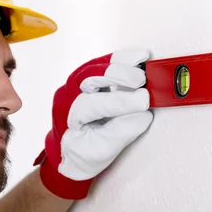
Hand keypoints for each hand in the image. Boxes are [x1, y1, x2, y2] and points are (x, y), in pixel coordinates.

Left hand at [34, 49, 153, 198]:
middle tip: (141, 80)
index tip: (144, 103)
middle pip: (89, 77)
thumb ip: (120, 133)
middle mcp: (68, 95)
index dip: (120, 102)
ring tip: (142, 59)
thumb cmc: (81, 154)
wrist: (69, 152)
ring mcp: (76, 84)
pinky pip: (102, 64)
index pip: (93, 104)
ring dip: (120, 62)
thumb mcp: (100, 152)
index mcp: (68, 115)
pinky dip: (120, 60)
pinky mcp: (87, 79)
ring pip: (96, 66)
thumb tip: (142, 114)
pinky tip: (137, 58)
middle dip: (117, 75)